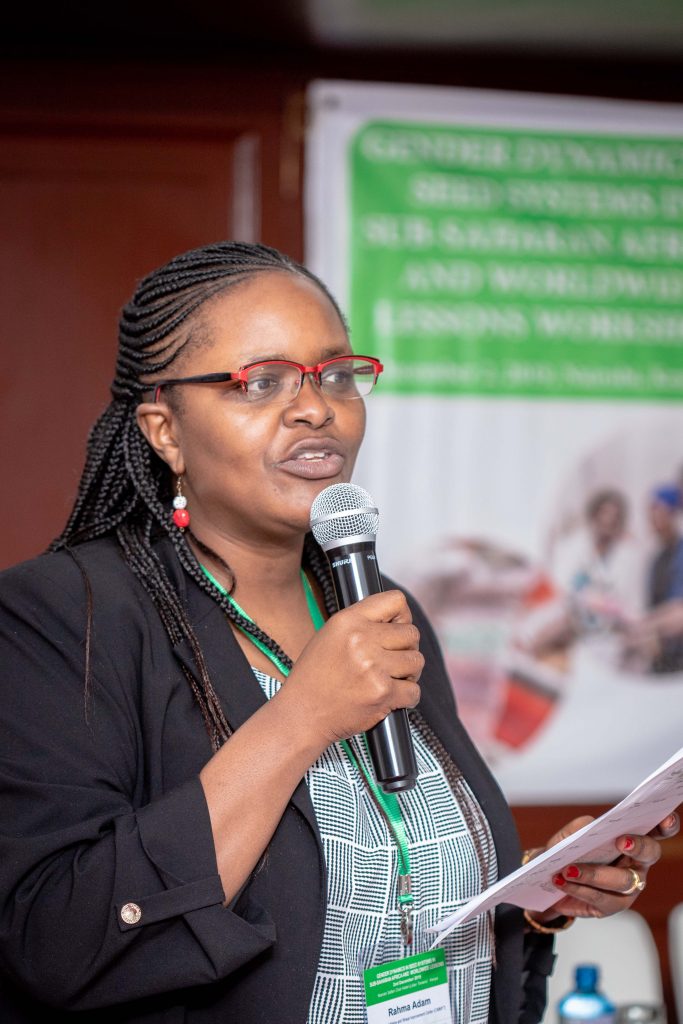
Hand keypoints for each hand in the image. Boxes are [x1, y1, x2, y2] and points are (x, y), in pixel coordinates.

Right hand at [284, 589, 423, 752]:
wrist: (302, 714)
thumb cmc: (315, 677)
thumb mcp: (330, 635)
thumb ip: (362, 624)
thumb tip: (398, 622)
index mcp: (348, 621)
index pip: (396, 601)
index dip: (403, 616)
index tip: (398, 629)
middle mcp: (361, 639)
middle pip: (411, 633)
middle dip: (406, 649)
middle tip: (393, 662)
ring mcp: (373, 666)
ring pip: (416, 661)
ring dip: (408, 673)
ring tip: (390, 679)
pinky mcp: (382, 692)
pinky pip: (414, 691)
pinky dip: (406, 697)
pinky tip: (390, 697)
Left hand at [526, 811, 679, 924]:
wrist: (549, 880)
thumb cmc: (567, 853)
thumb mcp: (569, 835)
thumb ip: (581, 827)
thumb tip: (592, 825)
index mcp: (630, 839)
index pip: (655, 830)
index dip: (666, 825)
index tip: (666, 819)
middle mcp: (636, 863)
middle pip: (649, 853)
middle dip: (638, 846)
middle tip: (621, 841)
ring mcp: (628, 887)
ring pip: (623, 880)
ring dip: (595, 874)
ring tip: (569, 870)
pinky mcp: (614, 905)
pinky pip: (601, 898)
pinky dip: (580, 889)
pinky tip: (562, 881)